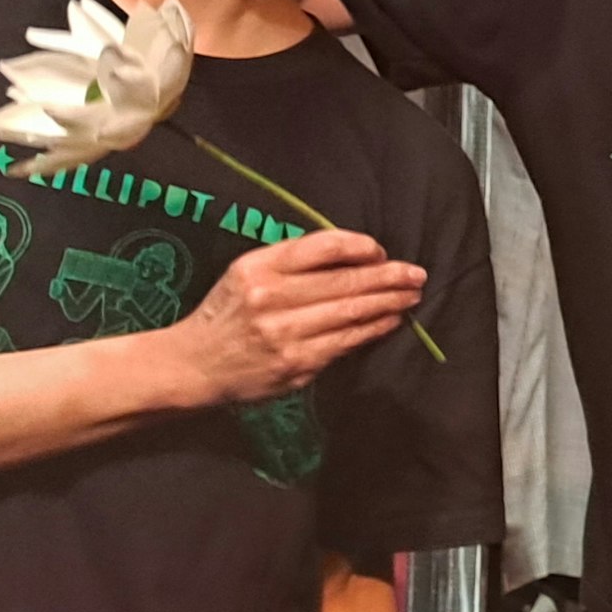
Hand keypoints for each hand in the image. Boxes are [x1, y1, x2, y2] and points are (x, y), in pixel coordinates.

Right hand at [166, 231, 422, 403]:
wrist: (194, 364)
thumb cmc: (228, 313)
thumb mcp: (247, 272)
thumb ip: (293, 261)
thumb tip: (355, 256)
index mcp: (258, 267)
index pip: (323, 247)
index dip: (360, 247)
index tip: (381, 252)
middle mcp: (270, 298)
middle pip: (345, 281)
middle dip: (388, 277)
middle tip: (416, 274)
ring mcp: (284, 334)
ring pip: (351, 312)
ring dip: (389, 303)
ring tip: (412, 296)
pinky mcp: (296, 364)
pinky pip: (346, 342)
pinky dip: (373, 329)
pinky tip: (390, 321)